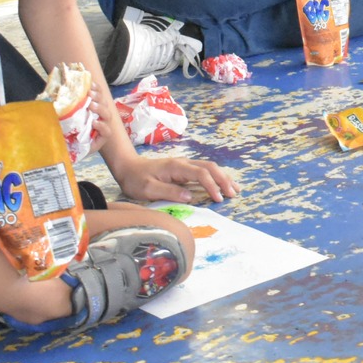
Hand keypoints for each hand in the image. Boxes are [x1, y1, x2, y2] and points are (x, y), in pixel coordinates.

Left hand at [113, 151, 237, 204]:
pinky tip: (222, 184)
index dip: (212, 186)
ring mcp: (184, 165)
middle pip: (210, 167)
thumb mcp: (148, 189)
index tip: (218, 199)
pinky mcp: (183, 169)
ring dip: (223, 177)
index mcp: (176, 167)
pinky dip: (216, 177)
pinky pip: (204, 171)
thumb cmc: (136, 180)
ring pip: (209, 167)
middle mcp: (183, 163)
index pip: (200, 174)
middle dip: (223, 180)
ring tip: (235, 189)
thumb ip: (168, 192)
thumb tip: (190, 196)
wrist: (128, 167)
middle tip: (233, 194)